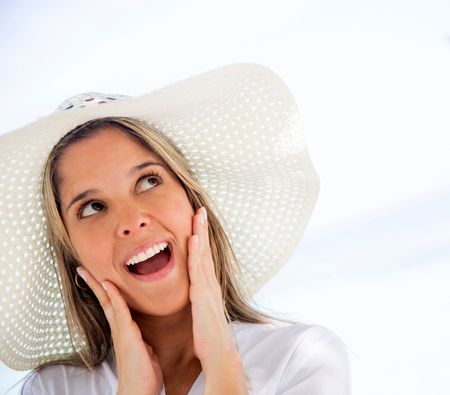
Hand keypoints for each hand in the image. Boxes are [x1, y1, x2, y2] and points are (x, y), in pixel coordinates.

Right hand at [76, 267, 162, 394]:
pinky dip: (115, 297)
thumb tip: (144, 340)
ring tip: (88, 272)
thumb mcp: (144, 352)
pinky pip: (120, 312)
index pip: (112, 305)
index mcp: (123, 331)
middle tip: (82, 269)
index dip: (105, 290)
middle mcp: (119, 329)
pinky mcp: (128, 335)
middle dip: (94, 284)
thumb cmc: (143, 374)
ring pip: (109, 303)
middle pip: (105, 301)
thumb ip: (141, 342)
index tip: (98, 277)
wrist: (139, 391)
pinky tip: (109, 285)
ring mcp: (121, 331)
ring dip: (99, 286)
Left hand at [187, 207, 237, 367]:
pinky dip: (197, 251)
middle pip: (206, 251)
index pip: (205, 260)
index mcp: (208, 289)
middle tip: (200, 210)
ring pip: (203, 255)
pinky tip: (194, 237)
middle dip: (203, 230)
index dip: (202, 241)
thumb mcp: (203, 316)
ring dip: (201, 233)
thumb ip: (200, 304)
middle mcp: (210, 285)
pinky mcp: (203, 294)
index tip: (198, 225)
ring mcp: (208, 288)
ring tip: (198, 214)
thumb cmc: (209, 339)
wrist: (219, 355)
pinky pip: (198, 268)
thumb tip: (197, 299)